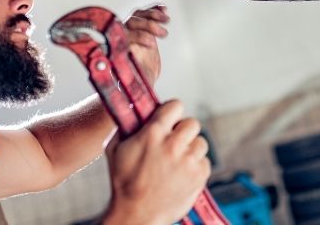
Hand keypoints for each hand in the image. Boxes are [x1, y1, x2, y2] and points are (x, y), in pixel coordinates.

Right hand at [101, 100, 210, 224]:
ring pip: (201, 142)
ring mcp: (189, 160)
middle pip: (192, 123)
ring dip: (190, 149)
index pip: (176, 105)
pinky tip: (181, 175)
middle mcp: (174, 144)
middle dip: (183, 131)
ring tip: (176, 162)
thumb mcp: (115, 149)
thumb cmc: (123, 183)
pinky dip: (195, 166)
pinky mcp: (199, 175)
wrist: (136, 215)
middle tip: (173, 142)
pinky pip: (205, 161)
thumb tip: (132, 110)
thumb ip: (125, 126)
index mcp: (153, 133)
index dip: (172, 112)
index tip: (169, 119)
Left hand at [123, 5, 168, 84]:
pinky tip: (164, 10)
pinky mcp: (141, 26)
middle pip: (131, 22)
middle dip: (147, 26)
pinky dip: (155, 10)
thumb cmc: (137, 81)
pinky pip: (145, 13)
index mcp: (117, 50)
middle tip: (162, 33)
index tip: (151, 43)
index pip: (123, 37)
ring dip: (152, 15)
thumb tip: (135, 88)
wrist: (140, 76)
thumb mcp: (138, 82)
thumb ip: (136, 80)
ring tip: (166, 19)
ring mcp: (131, 30)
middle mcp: (121, 37)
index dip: (137, 36)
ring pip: (138, 15)